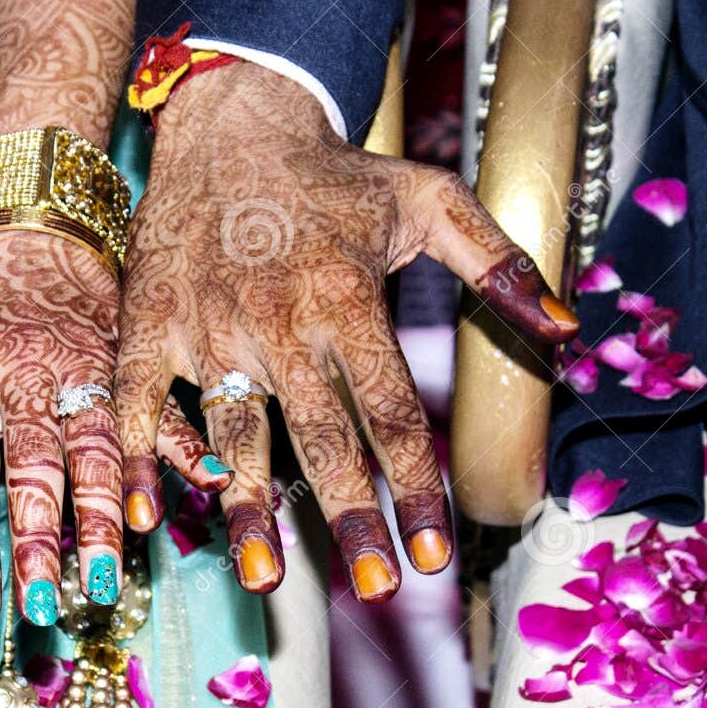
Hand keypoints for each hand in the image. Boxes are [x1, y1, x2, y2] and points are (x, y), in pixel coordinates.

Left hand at [0, 230, 227, 632]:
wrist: (22, 222)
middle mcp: (24, 379)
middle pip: (33, 468)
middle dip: (40, 542)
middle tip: (48, 606)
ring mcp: (81, 368)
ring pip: (97, 447)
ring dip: (103, 516)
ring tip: (109, 577)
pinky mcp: (126, 357)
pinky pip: (159, 408)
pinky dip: (184, 447)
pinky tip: (210, 486)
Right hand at [115, 62, 578, 600]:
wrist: (228, 120)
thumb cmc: (332, 172)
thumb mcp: (428, 199)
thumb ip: (498, 264)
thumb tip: (563, 328)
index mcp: (346, 297)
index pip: (391, 412)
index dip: (416, 487)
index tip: (432, 554)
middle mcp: (278, 320)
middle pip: (320, 438)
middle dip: (350, 517)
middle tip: (373, 587)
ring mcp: (209, 326)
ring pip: (231, 433)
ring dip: (247, 509)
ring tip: (262, 577)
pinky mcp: (152, 323)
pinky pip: (142, 402)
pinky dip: (143, 457)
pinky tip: (147, 515)